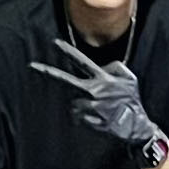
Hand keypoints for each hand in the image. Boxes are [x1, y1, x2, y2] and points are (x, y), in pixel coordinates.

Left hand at [28, 35, 165, 163]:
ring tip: (96, 109)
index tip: (55, 42)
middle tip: (31, 65)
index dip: (68, 51)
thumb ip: (114, 67)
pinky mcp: (90, 121)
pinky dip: (83, 118)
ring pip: (73, 103)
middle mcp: (94, 91)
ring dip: (80, 105)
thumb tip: (101, 67)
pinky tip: (96, 119)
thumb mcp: (129, 78)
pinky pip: (78, 117)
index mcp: (103, 79)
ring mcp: (91, 107)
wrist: (137, 126)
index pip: (82, 62)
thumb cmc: (132, 101)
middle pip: (66, 80)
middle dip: (48, 72)